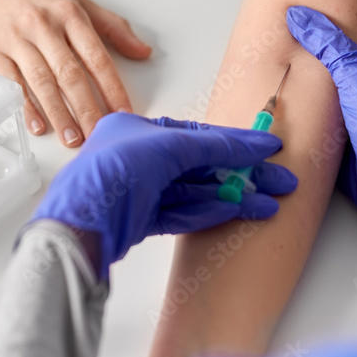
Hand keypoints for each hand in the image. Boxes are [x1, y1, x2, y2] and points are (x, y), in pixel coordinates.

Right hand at [0, 0, 151, 146]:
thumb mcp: (79, 1)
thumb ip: (113, 27)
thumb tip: (143, 51)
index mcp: (70, 15)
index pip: (97, 57)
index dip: (112, 88)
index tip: (123, 112)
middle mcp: (44, 27)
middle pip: (70, 74)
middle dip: (87, 109)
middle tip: (98, 134)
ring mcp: (17, 40)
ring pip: (42, 82)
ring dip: (59, 114)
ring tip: (73, 138)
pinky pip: (13, 84)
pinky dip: (26, 107)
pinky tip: (39, 125)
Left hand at [30, 113, 298, 278]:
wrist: (77, 227)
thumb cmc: (108, 176)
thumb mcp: (164, 147)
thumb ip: (209, 145)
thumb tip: (247, 144)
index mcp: (135, 130)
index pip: (195, 133)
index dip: (234, 141)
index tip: (268, 148)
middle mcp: (135, 157)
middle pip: (199, 164)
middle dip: (241, 173)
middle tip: (279, 183)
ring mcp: (138, 190)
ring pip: (195, 191)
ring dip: (232, 196)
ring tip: (268, 204)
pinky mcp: (138, 220)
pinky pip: (182, 212)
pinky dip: (209, 211)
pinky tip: (237, 211)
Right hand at [285, 6, 356, 254]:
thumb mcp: (353, 72)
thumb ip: (328, 43)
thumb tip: (300, 15)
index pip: (341, 36)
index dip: (319, 24)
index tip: (293, 14)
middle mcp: (356, 90)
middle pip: (324, 67)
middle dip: (299, 59)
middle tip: (269, 45)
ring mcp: (345, 117)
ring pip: (315, 97)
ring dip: (295, 92)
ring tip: (263, 77)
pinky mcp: (334, 142)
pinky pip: (310, 125)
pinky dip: (295, 120)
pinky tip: (275, 116)